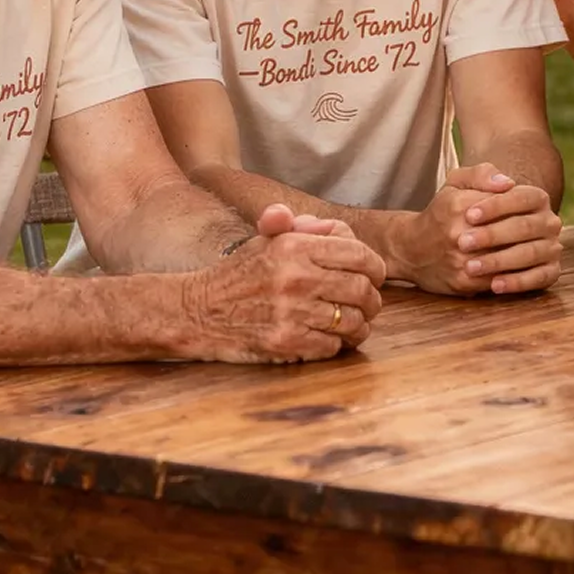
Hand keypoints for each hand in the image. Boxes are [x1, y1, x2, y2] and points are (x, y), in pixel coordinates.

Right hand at [185, 204, 384, 362]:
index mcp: (296, 246)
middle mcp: (297, 277)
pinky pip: (332, 346)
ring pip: (353, 321)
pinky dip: (336, 344)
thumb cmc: (238, 273)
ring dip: (360, 325)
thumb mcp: (266, 239)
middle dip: (372, 299)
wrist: (198, 311)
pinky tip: (330, 338)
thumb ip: (303, 228)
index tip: (375, 276)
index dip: (376, 267)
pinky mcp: (285, 343)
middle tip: (369, 303)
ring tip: (355, 324)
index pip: (359, 254)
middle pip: (362, 289)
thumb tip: (336, 228)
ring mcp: (292, 312)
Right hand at [397, 163, 562, 296]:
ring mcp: (461, 261)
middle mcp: (458, 233)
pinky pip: (500, 279)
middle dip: (530, 229)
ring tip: (541, 246)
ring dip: (528, 252)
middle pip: (510, 231)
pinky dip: (517, 273)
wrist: (411, 249)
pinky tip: (527, 265)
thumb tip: (509, 183)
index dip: (522, 204)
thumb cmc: (441, 212)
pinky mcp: (464, 284)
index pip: (505, 201)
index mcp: (458, 205)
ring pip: (508, 257)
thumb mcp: (454, 182)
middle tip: (547, 227)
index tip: (533, 205)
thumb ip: (482, 173)